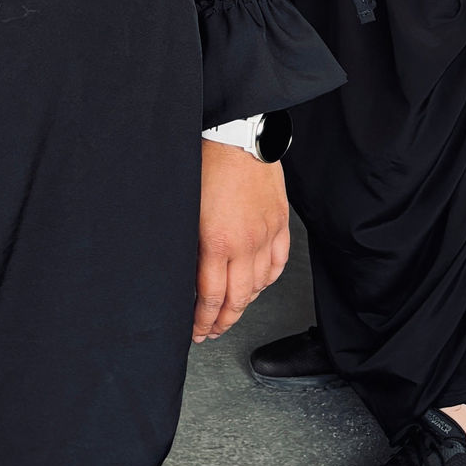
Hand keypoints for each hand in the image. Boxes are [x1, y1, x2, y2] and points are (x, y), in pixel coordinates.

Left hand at [192, 139, 289, 343]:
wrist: (236, 135)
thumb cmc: (206, 164)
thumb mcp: (185, 210)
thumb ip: (189, 246)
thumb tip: (186, 274)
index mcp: (216, 242)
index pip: (211, 297)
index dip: (203, 320)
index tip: (196, 330)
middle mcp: (244, 243)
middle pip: (237, 299)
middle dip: (222, 322)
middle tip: (211, 331)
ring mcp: (266, 234)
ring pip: (259, 285)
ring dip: (244, 303)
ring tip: (232, 311)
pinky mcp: (280, 223)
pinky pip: (277, 263)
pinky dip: (267, 280)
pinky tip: (258, 285)